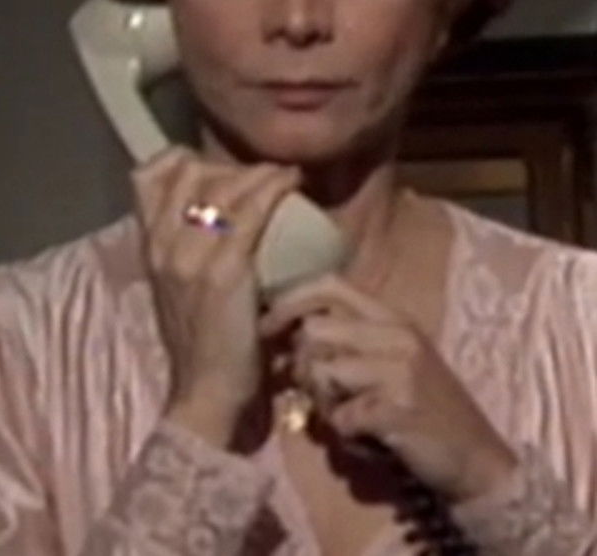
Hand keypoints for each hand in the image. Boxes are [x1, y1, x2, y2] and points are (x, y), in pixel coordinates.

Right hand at [132, 146, 299, 444]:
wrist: (203, 392)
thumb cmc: (199, 342)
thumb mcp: (178, 288)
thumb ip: (184, 252)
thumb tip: (213, 220)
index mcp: (150, 248)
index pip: (146, 180)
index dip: (179, 162)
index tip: (212, 166)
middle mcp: (164, 245)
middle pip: (187, 174)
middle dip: (227, 166)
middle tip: (261, 175)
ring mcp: (191, 257)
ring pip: (224, 190)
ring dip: (260, 173)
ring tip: (284, 174)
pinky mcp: (223, 271)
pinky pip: (250, 214)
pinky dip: (273, 190)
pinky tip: (292, 182)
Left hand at [261, 274, 516, 500]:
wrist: (477, 458)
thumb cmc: (427, 409)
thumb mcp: (394, 360)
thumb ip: (352, 339)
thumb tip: (293, 332)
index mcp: (392, 317)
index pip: (329, 285)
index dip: (290, 300)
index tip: (266, 327)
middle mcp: (397, 334)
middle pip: (315, 331)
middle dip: (303, 366)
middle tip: (317, 394)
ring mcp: (401, 369)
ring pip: (322, 372)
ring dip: (323, 404)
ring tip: (345, 418)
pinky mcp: (399, 408)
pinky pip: (341, 417)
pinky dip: (345, 434)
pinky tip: (365, 439)